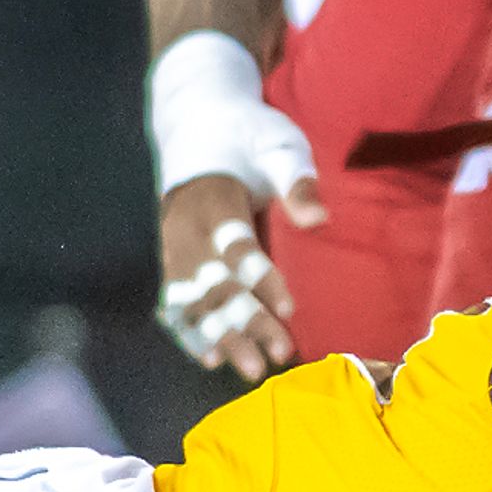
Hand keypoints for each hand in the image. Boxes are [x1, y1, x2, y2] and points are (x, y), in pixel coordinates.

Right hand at [148, 33, 324, 380]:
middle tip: (278, 356)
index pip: (235, 247)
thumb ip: (297, 180)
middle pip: (212, 283)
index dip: (261, 279)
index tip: (289, 309)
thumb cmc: (249, 134)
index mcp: (211, 196)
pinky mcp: (172, 256)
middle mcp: (184, 226)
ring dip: (220, 336)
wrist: (197, 122)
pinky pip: (175, 300)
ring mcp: (173, 244)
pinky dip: (189, 330)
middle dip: (244, 322)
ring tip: (250, 369)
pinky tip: (209, 360)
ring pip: (192, 299)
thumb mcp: (278, 143)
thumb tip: (319, 220)